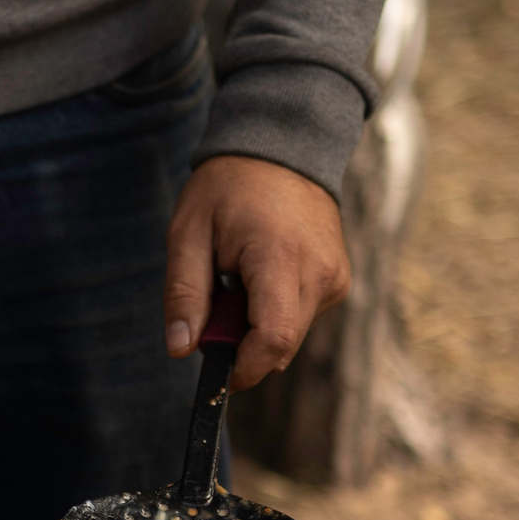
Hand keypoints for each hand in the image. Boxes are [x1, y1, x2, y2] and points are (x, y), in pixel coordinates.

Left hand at [164, 155, 349, 388]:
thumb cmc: (227, 188)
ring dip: (256, 326)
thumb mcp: (188, 233)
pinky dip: (273, 311)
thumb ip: (184, 293)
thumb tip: (180, 350)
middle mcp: (320, 272)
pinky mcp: (338, 281)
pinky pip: (301, 317)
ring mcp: (335, 277)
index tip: (215, 371)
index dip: (244, 367)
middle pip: (282, 345)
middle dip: (242, 345)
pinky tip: (260, 275)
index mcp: (282, 257)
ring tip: (237, 279)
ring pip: (291, 335)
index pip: (275, 338)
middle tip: (214, 304)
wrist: (281, 149)